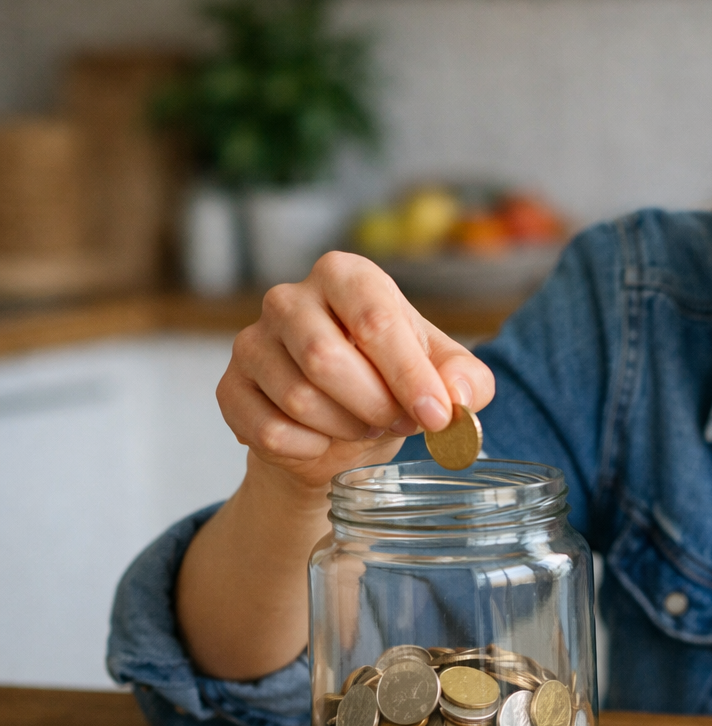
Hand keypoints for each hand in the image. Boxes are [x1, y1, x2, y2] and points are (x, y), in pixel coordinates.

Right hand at [218, 251, 495, 490]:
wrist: (342, 424)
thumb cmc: (396, 382)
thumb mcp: (447, 377)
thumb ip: (467, 382)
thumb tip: (455, 397)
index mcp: (347, 276)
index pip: (375, 320)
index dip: (408, 376)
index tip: (436, 416)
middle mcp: (290, 298)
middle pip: (326, 360)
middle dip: (374, 405)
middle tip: (396, 421)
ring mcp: (251, 341)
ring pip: (298, 399)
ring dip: (345, 429)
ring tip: (363, 425)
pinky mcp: (230, 387)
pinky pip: (269, 430)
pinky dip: (309, 449)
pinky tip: (324, 440)